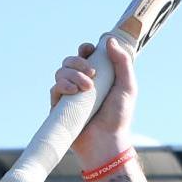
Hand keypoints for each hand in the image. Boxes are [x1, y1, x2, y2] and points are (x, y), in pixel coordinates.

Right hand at [52, 36, 136, 168]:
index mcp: (96, 77)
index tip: (90, 50)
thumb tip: (108, 40)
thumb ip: (122, 62)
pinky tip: (74, 91)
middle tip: (93, 73)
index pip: (84, 55)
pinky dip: (62, 85)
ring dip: (72, 74)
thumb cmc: (119, 117)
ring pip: (60, 72)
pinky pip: (54, 88)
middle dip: (78, 62)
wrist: (107, 141)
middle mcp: (80, 84)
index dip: (85, 49)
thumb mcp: (127, 87)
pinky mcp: (59, 107)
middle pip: (70, 61)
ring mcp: (69, 95)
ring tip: (87, 87)